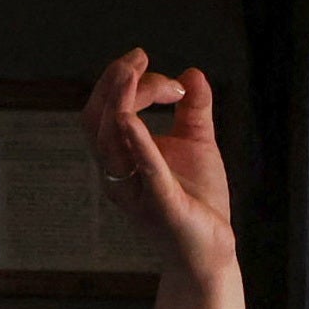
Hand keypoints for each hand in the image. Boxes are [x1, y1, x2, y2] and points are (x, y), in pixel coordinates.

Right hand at [81, 47, 235, 276]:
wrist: (211, 251)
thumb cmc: (196, 201)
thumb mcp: (196, 144)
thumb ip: (193, 109)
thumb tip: (193, 73)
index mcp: (121, 159)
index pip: (109, 111)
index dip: (130, 84)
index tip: (172, 82)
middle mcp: (118, 176)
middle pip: (97, 120)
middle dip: (114, 83)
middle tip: (138, 57)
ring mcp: (135, 192)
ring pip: (109, 141)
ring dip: (121, 100)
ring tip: (134, 70)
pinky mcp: (161, 207)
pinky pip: (143, 171)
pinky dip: (137, 143)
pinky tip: (133, 120)